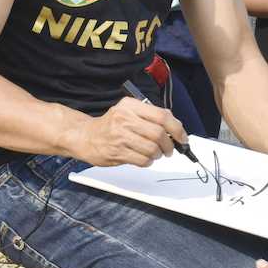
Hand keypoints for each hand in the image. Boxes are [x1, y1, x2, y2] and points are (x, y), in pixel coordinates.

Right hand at [67, 97, 185, 166]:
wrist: (85, 136)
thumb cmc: (112, 124)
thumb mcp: (129, 111)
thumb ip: (150, 115)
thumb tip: (176, 126)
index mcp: (131, 105)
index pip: (162, 116)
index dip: (177, 128)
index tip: (182, 138)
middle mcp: (125, 119)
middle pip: (159, 134)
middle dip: (169, 145)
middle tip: (170, 150)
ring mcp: (120, 136)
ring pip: (152, 149)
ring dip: (158, 154)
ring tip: (155, 154)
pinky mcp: (116, 152)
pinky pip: (142, 160)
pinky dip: (148, 162)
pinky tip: (145, 159)